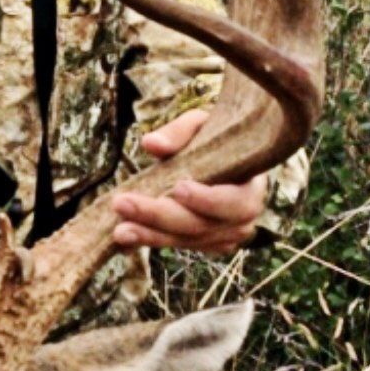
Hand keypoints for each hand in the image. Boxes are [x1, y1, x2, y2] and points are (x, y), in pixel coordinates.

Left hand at [111, 109, 266, 254]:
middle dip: (159, 216)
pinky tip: (124, 238)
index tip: (178, 187)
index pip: (235, 203)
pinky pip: (175, 245)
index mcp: (251, 189)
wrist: (222, 161)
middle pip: (200, 226)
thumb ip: (179, 131)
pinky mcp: (203, 245)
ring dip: (148, 234)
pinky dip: (149, 240)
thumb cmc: (214, 139)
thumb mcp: (202, 125)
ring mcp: (223, 237)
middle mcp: (241, 220)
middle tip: (122, 203)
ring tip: (118, 229)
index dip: (207, 199)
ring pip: (184, 241)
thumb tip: (151, 144)